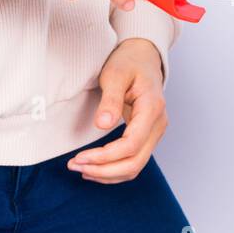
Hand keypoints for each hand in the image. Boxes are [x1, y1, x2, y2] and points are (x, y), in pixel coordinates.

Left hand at [67, 39, 167, 183]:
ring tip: (81, 169)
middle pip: (135, 162)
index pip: (131, 145)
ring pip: (136, 166)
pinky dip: (115, 170)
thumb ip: (110, 100)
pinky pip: (135, 161)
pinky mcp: (148, 136)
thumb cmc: (129, 64)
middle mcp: (158, 125)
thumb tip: (103, 125)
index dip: (105, 156)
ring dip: (108, 173)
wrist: (144, 58)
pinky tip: (95, 168)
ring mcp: (155, 132)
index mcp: (152, 110)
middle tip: (75, 166)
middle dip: (104, 170)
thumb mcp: (115, 75)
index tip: (79, 157)